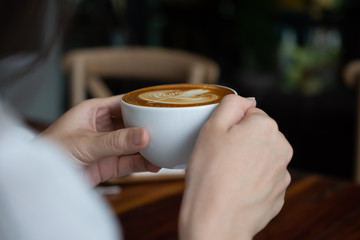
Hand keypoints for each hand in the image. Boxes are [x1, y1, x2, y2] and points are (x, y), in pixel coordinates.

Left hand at [41, 95, 159, 184]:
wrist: (42, 181)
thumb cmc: (51, 152)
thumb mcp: (85, 143)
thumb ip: (115, 141)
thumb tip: (143, 135)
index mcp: (94, 110)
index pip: (124, 102)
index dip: (142, 104)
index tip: (161, 107)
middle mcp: (103, 126)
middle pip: (132, 123)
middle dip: (148, 127)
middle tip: (167, 130)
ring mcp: (108, 146)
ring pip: (133, 143)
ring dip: (148, 147)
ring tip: (166, 148)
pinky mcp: (109, 164)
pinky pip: (130, 162)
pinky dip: (143, 163)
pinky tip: (155, 163)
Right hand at [179, 95, 292, 239]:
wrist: (216, 221)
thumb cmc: (210, 176)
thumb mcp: (211, 128)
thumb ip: (231, 104)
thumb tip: (247, 99)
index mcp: (266, 127)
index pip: (249, 114)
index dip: (230, 126)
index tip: (219, 141)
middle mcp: (282, 148)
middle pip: (258, 134)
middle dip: (241, 141)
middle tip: (220, 157)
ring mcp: (283, 173)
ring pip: (261, 156)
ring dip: (247, 161)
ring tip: (227, 175)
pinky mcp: (279, 194)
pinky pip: (264, 177)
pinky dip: (252, 180)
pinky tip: (236, 189)